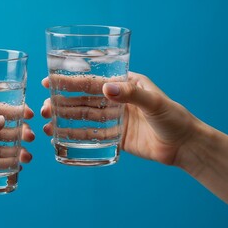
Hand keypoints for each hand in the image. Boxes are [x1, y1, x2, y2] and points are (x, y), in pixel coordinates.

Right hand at [41, 72, 200, 164]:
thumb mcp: (155, 103)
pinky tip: (59, 135)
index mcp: (125, 85)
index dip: (71, 81)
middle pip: (83, 99)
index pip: (93, 81)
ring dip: (64, 118)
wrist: (185, 146)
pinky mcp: (115, 137)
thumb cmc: (174, 118)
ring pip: (83, 117)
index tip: (50, 81)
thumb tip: (106, 88)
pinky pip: (91, 135)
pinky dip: (75, 134)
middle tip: (43, 107)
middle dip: (62, 101)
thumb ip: (132, 94)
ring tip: (46, 121)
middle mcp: (116, 100)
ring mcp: (114, 119)